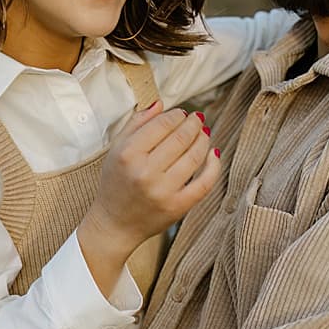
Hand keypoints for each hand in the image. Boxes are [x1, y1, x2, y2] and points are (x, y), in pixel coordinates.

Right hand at [78, 102, 219, 293]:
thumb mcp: (116, 150)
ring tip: (203, 134)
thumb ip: (136, 124)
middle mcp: (145, 172)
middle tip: (197, 120)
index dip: (177, 115)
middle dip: (194, 124)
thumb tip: (161, 104)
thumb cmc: (116, 184)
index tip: (182, 114)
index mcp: (128, 155)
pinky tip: (213, 155)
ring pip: (195, 156)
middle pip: (182, 137)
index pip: (163, 124)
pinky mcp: (177, 207)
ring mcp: (163, 191)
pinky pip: (205, 182)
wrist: (114, 225)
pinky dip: (213, 165)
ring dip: (204, 140)